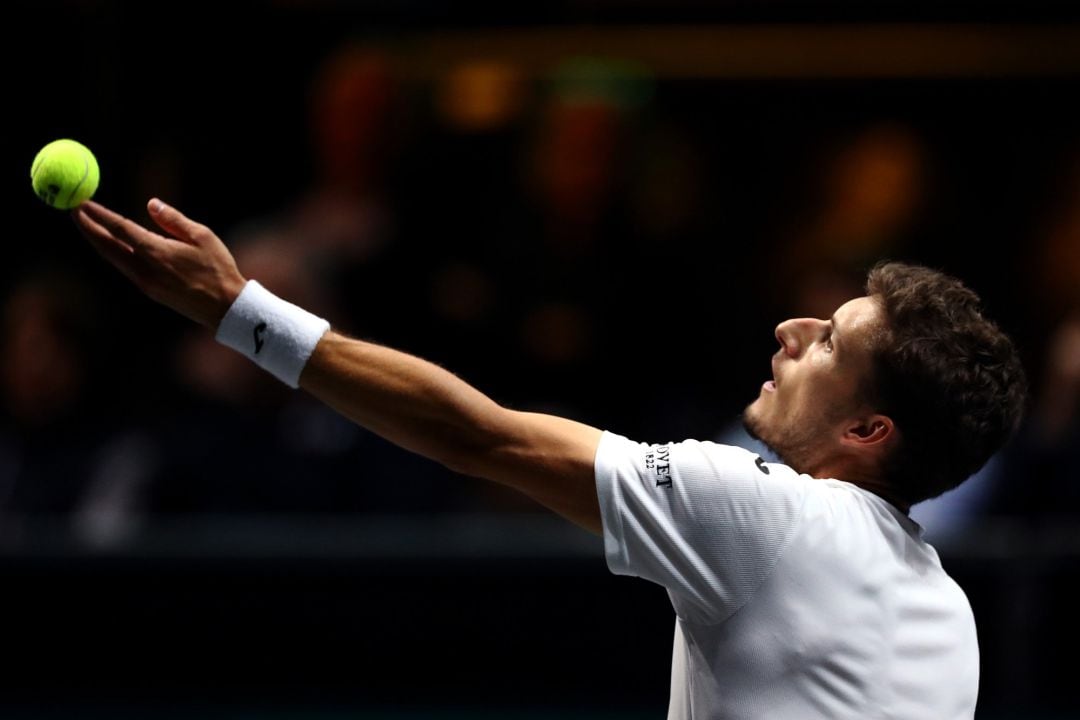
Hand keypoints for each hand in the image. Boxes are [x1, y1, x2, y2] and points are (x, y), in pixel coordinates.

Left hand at [72, 199, 246, 328]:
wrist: (225, 308)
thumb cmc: (219, 270)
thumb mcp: (203, 236)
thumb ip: (174, 220)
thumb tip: (151, 204)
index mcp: (157, 252)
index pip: (120, 229)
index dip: (99, 215)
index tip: (82, 201)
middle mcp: (145, 269)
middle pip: (107, 246)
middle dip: (88, 227)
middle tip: (74, 209)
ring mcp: (145, 283)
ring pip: (113, 258)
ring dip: (98, 241)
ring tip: (88, 225)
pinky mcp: (150, 291)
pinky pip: (124, 268)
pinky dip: (113, 253)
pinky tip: (111, 245)